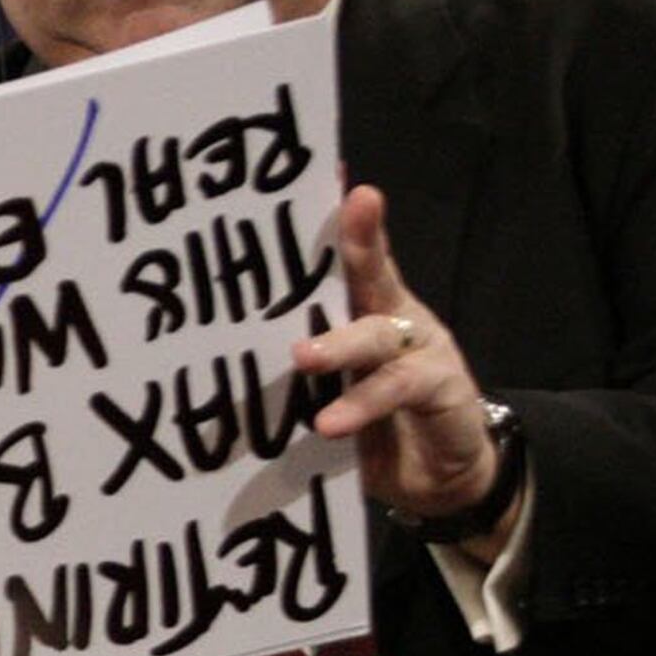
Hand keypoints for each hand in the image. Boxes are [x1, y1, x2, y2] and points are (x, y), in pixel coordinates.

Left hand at [308, 186, 504, 536]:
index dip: (344, 220)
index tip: (333, 177)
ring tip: (304, 357)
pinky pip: (400, 391)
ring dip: (340, 346)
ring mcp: (425, 352)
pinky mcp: (443, 390)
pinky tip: (329, 423)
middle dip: (355, 248)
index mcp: (365, 308)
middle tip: (326, 230)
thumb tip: (211, 338)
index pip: (352, 256)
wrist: (439, 478)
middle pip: (373, 278)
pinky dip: (361, 405)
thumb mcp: (323, 384)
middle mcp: (398, 320)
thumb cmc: (370, 420)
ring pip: (379, 337)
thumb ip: (287, 355)